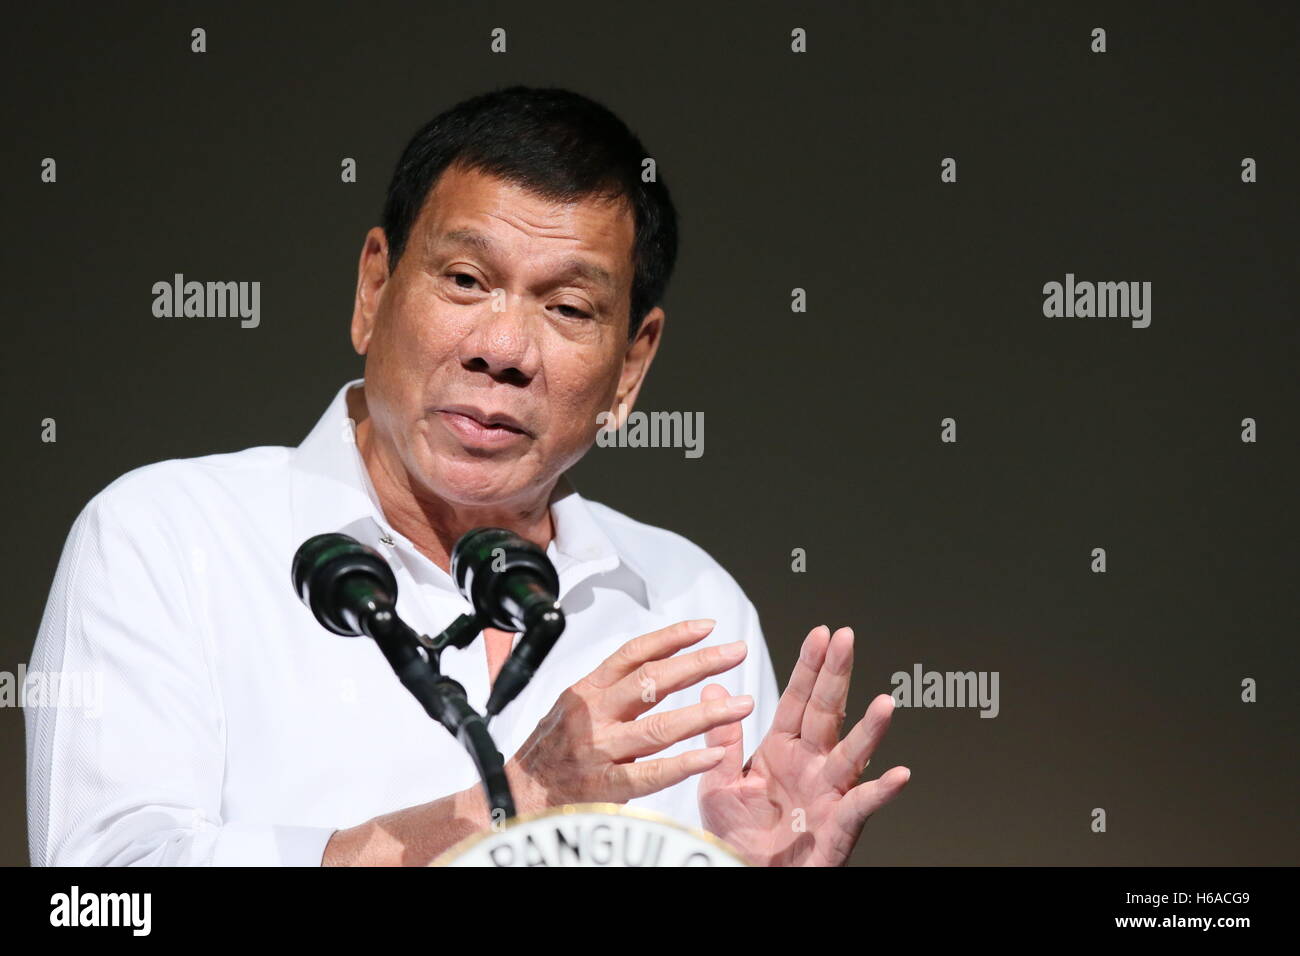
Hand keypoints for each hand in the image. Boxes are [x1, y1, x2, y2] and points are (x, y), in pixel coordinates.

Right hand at [504, 619, 754, 814]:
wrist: (517, 795)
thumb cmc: (551, 749)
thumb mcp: (574, 705)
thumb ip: (612, 687)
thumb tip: (659, 661)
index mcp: (587, 689)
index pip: (634, 653)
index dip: (672, 637)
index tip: (707, 627)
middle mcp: (594, 713)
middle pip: (653, 681)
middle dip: (700, 664)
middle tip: (736, 652)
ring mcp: (601, 750)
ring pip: (660, 727)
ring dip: (706, 714)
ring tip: (741, 705)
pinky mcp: (605, 787)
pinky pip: (652, 774)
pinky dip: (685, 764)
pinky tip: (713, 754)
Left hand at [698, 625, 909, 865]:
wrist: (738, 874)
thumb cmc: (734, 836)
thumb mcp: (719, 782)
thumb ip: (722, 738)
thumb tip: (716, 687)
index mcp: (782, 749)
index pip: (799, 698)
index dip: (810, 666)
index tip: (821, 634)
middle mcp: (811, 765)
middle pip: (827, 713)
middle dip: (837, 675)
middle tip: (848, 641)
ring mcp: (827, 793)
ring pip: (851, 755)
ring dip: (870, 730)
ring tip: (885, 703)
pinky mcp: (837, 827)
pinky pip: (860, 807)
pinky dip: (880, 792)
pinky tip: (898, 774)